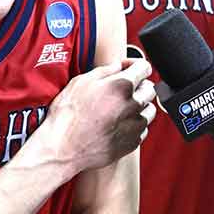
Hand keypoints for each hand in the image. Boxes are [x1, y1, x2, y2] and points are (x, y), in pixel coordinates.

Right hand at [38, 58, 156, 175]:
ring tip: (121, 107)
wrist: (63, 148)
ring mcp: (135, 125)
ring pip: (149, 109)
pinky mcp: (133, 142)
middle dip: (139, 85)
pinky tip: (118, 123)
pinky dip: (134, 124)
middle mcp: (133, 105)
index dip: (135, 65)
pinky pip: (143, 128)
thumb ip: (105, 70)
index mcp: (122, 86)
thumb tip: (119, 67)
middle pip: (150, 88)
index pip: (144, 67)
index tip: (129, 69)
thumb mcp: (81, 82)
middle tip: (123, 89)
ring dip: (140, 105)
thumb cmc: (68, 116)